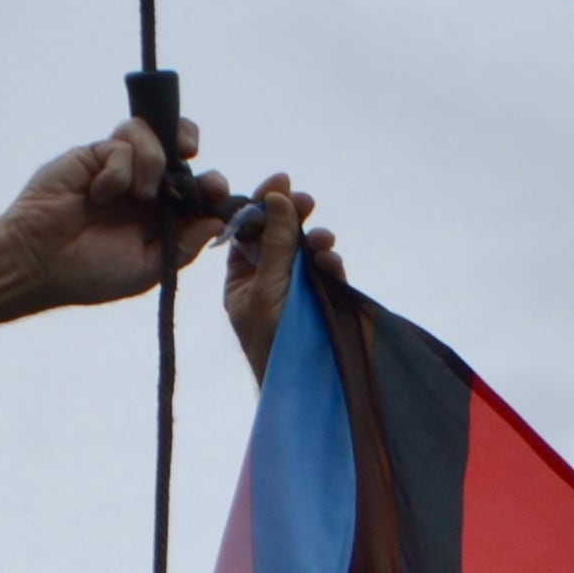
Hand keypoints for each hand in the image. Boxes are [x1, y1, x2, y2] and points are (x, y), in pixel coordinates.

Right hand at [0, 116, 230, 314]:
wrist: (40, 261)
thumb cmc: (90, 273)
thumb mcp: (148, 267)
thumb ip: (184, 244)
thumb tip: (216, 221)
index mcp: (160, 216)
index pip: (195, 189)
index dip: (210, 184)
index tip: (216, 189)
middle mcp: (143, 187)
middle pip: (177, 145)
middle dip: (187, 142)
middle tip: (191, 153)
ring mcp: (118, 168)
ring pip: (151, 136)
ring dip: (152, 162)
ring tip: (139, 194)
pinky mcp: (94, 154)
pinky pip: (121, 143)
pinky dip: (118, 170)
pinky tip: (99, 193)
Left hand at [220, 172, 338, 379]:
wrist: (299, 389)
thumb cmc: (270, 345)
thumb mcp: (267, 290)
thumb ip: (275, 244)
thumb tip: (277, 199)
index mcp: (241, 277)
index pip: (248, 230)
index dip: (263, 204)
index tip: (280, 182)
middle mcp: (266, 279)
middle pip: (279, 235)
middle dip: (294, 217)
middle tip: (306, 202)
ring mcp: (295, 289)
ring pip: (305, 251)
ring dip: (315, 240)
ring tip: (323, 241)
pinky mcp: (321, 300)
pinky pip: (326, 273)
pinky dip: (330, 264)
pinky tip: (332, 264)